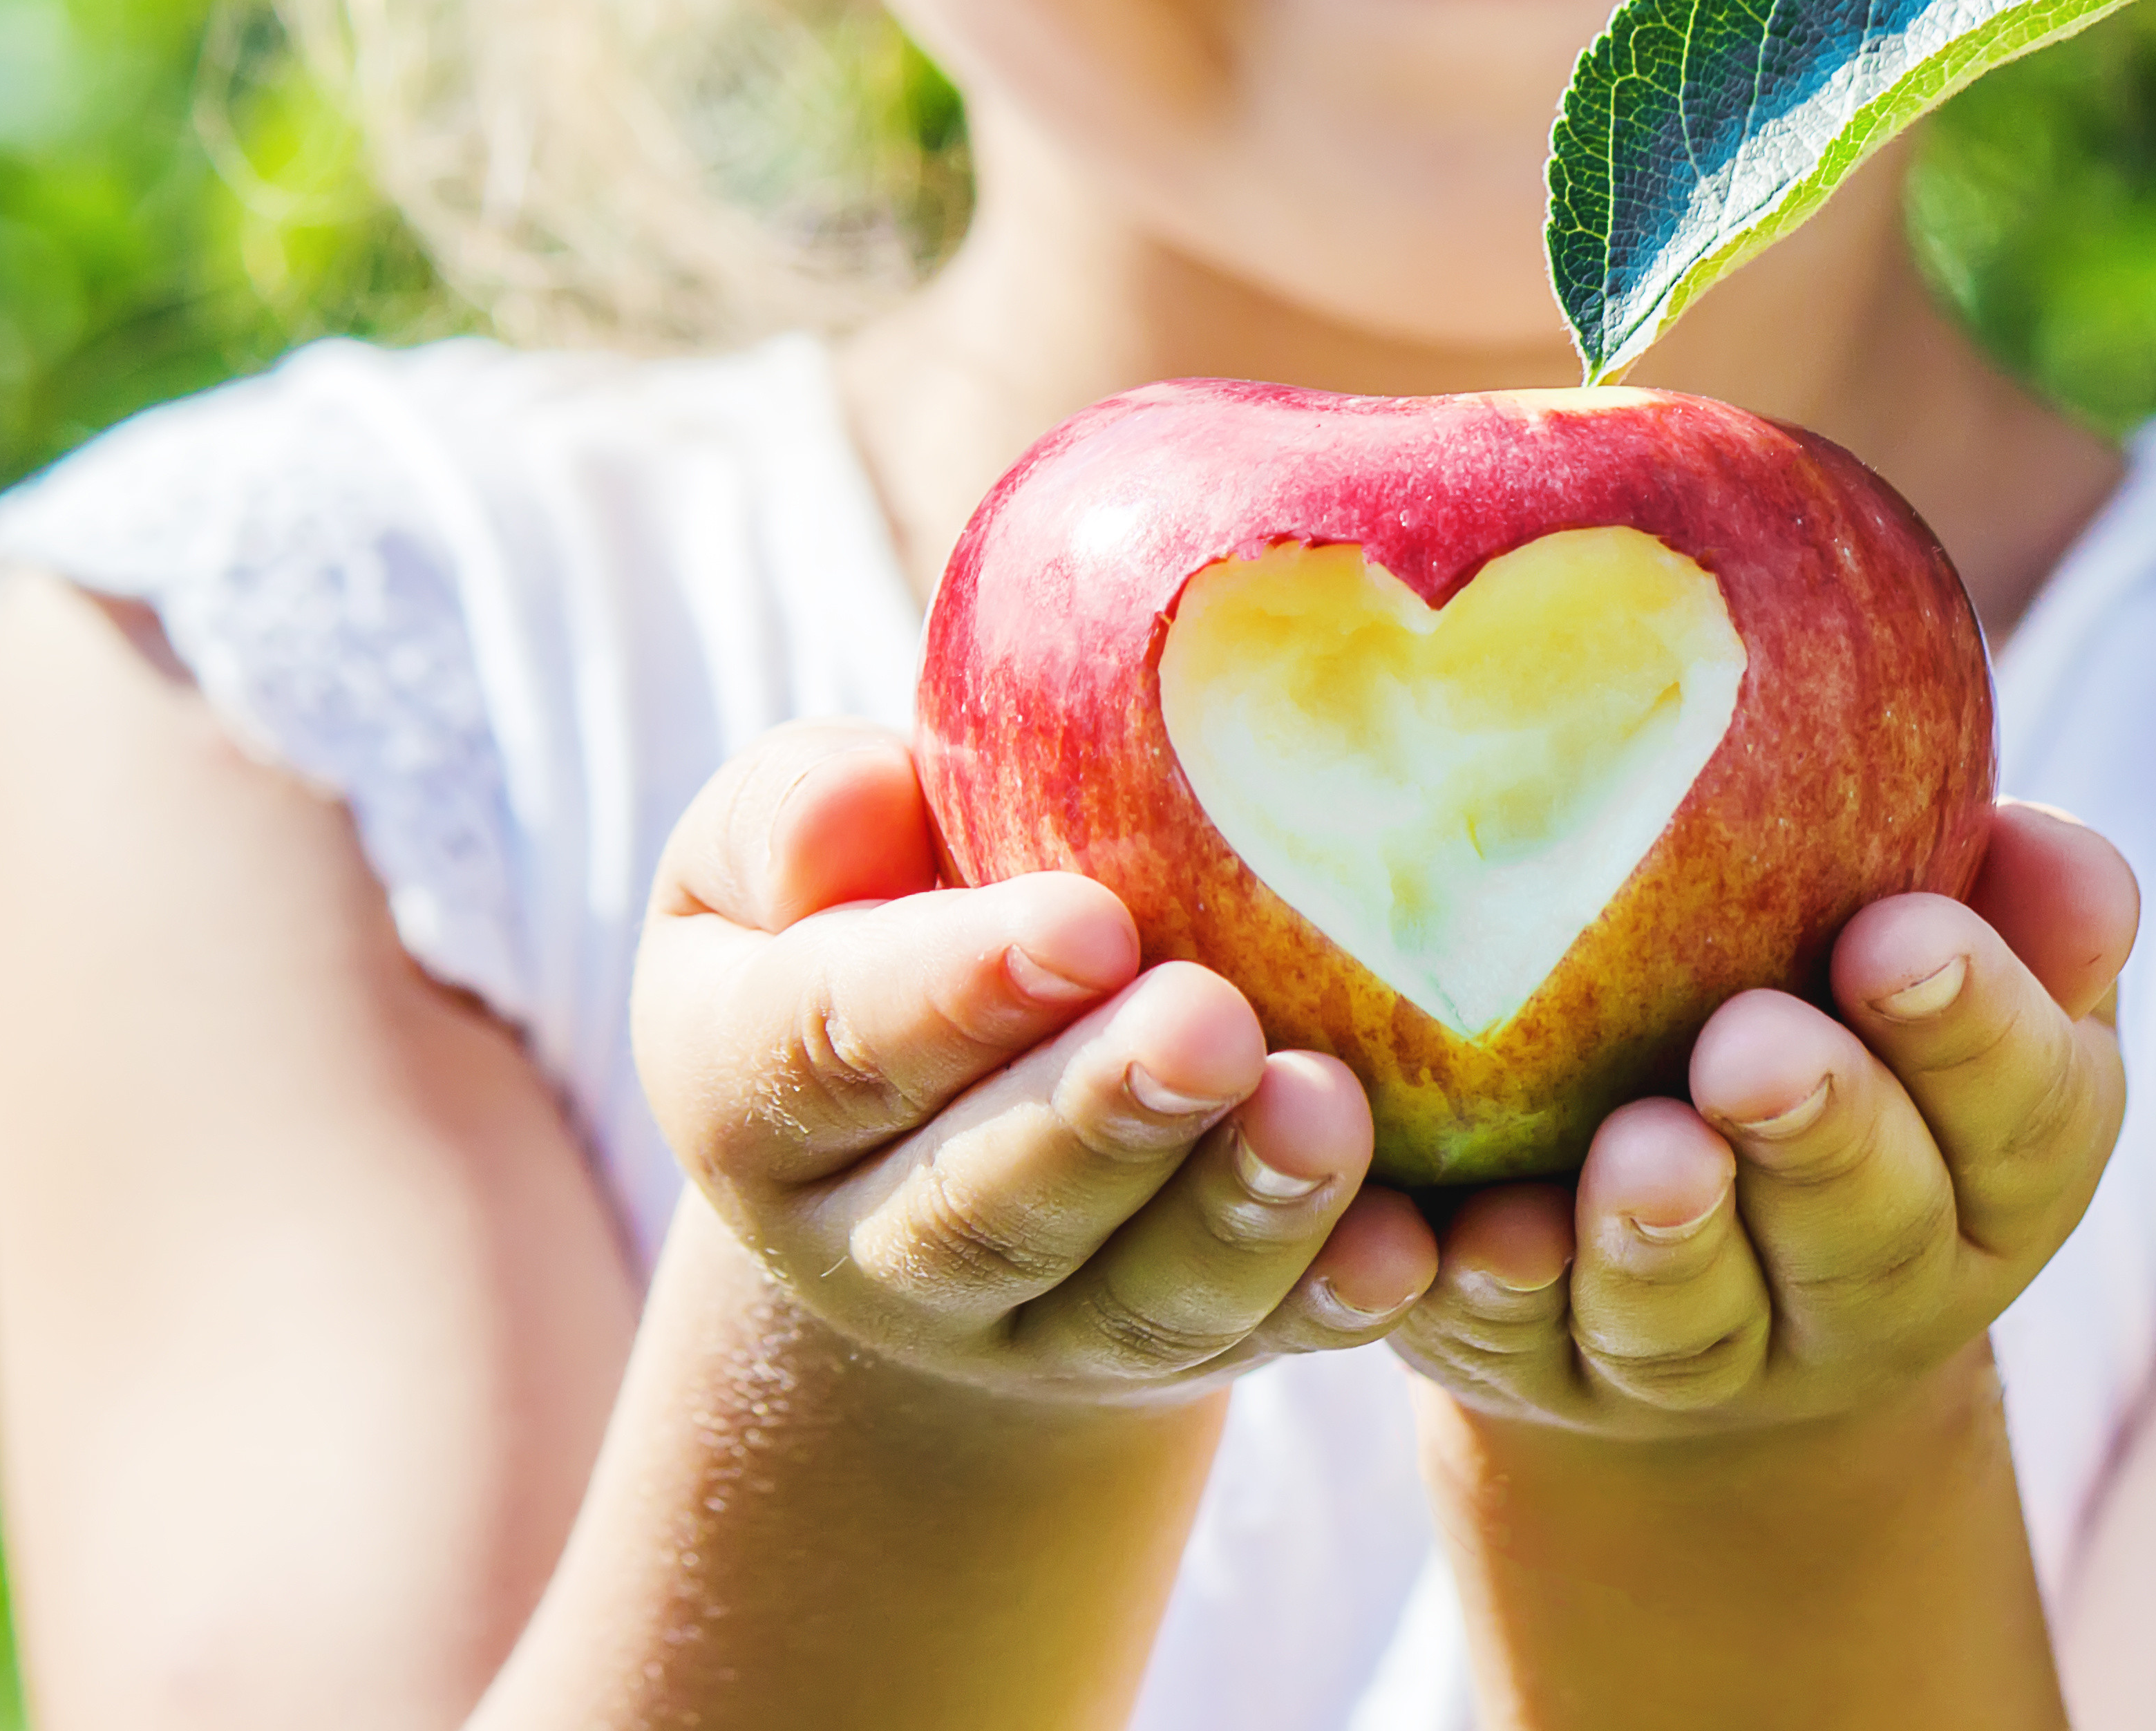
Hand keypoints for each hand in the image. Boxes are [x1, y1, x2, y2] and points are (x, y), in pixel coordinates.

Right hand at [632, 722, 1437, 1405]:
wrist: (939, 1107)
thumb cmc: (870, 910)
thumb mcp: (776, 853)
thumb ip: (792, 816)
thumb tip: (854, 807)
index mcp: (748, 1092)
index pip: (825, 1049)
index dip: (949, 994)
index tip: (1082, 922)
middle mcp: (872, 1244)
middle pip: (986, 1206)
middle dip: (1105, 1115)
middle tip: (1212, 1024)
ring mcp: (1033, 1324)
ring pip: (1133, 1298)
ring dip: (1240, 1211)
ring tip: (1326, 1111)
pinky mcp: (1177, 1347)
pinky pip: (1260, 1341)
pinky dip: (1334, 1299)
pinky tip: (1407, 1244)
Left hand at [1394, 801, 2134, 1437]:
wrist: (1702, 1254)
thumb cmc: (1847, 1025)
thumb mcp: (1955, 963)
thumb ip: (2020, 904)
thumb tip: (2057, 850)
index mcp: (1997, 1182)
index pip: (2026, 1119)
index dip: (1972, 1031)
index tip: (1898, 934)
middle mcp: (1868, 1295)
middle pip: (1867, 1238)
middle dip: (1819, 1137)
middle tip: (1755, 1051)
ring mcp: (1707, 1358)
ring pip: (1695, 1320)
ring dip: (1664, 1241)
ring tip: (1638, 1153)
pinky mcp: (1545, 1372)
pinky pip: (1519, 1348)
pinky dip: (1500, 1291)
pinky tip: (1480, 1232)